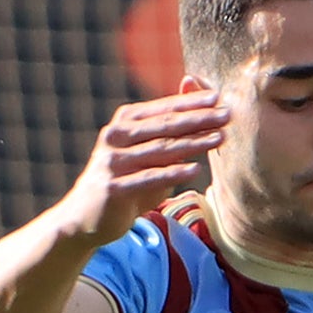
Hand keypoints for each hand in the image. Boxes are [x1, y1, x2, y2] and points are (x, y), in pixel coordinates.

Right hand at [50, 93, 227, 242]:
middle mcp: (115, 137)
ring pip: (159, 149)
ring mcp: (113, 162)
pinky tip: (195, 170)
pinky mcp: (114, 187)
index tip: (219, 97)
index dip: (191, 102)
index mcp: (123, 123)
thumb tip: (198, 105)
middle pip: (163, 125)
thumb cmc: (125, 180)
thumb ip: (167, 132)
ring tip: (220, 137)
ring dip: (193, 143)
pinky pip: (149, 178)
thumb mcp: (146, 153)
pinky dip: (173, 173)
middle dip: (198, 118)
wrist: (86, 216)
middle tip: (227, 114)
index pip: (162, 109)